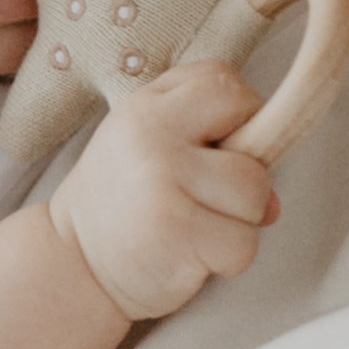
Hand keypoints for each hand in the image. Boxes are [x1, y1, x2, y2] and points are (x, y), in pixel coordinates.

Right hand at [49, 64, 279, 320]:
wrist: (74, 266)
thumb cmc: (125, 207)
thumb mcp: (150, 149)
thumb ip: (212, 146)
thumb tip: (274, 201)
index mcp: (146, 107)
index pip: (225, 82)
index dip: (241, 116)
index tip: (220, 150)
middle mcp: (152, 136)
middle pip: (255, 145)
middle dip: (247, 183)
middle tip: (206, 201)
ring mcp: (163, 183)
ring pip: (256, 197)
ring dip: (239, 225)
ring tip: (197, 230)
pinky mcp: (176, 233)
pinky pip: (243, 245)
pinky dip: (228, 260)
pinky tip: (192, 257)